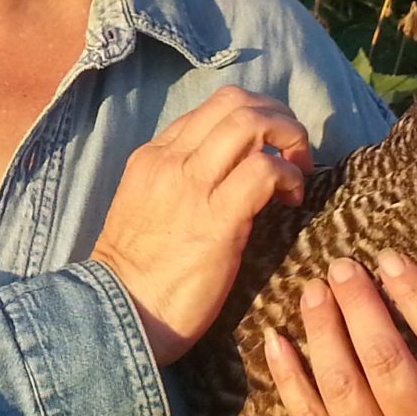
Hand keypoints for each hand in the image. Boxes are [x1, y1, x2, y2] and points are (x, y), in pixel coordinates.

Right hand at [91, 87, 313, 368]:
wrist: (118, 312)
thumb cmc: (137, 273)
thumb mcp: (146, 207)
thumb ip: (178, 182)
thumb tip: (224, 174)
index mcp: (154, 156)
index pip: (212, 108)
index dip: (253, 118)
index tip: (269, 149)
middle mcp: (172, 160)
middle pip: (236, 103)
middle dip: (277, 118)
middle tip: (292, 153)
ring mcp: (193, 186)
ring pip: (252, 124)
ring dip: (288, 140)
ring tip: (297, 173)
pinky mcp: (218, 219)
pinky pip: (264, 171)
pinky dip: (288, 176)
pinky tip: (292, 199)